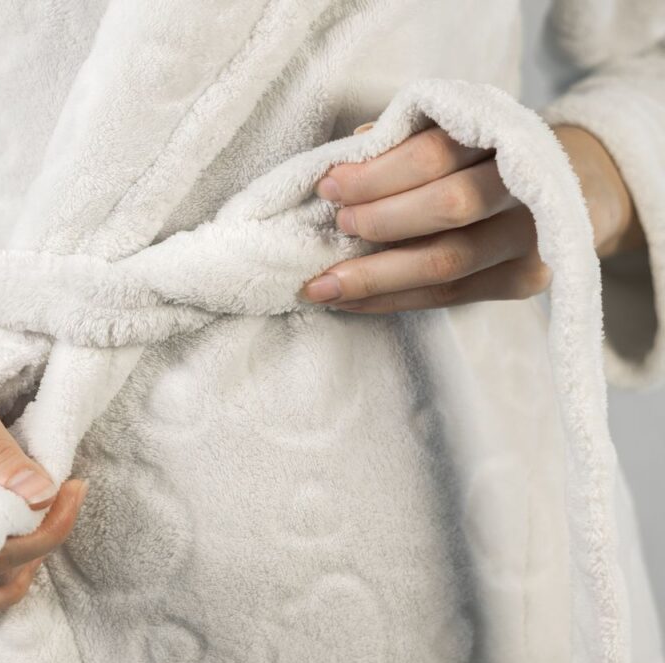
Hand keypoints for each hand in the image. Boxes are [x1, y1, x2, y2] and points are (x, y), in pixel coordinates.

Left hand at [300, 123, 643, 312]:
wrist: (572, 184)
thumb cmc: (485, 155)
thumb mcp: (452, 129)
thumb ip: (402, 138)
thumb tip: (345, 158)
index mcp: (503, 136)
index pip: (437, 153)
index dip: (378, 173)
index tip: (329, 186)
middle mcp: (525, 187)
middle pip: (449, 207)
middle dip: (379, 220)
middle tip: (335, 226)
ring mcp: (532, 240)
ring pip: (447, 263)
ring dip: (374, 276)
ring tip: (320, 285)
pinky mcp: (525, 281)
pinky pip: (448, 298)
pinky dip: (391, 301)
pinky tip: (349, 302)